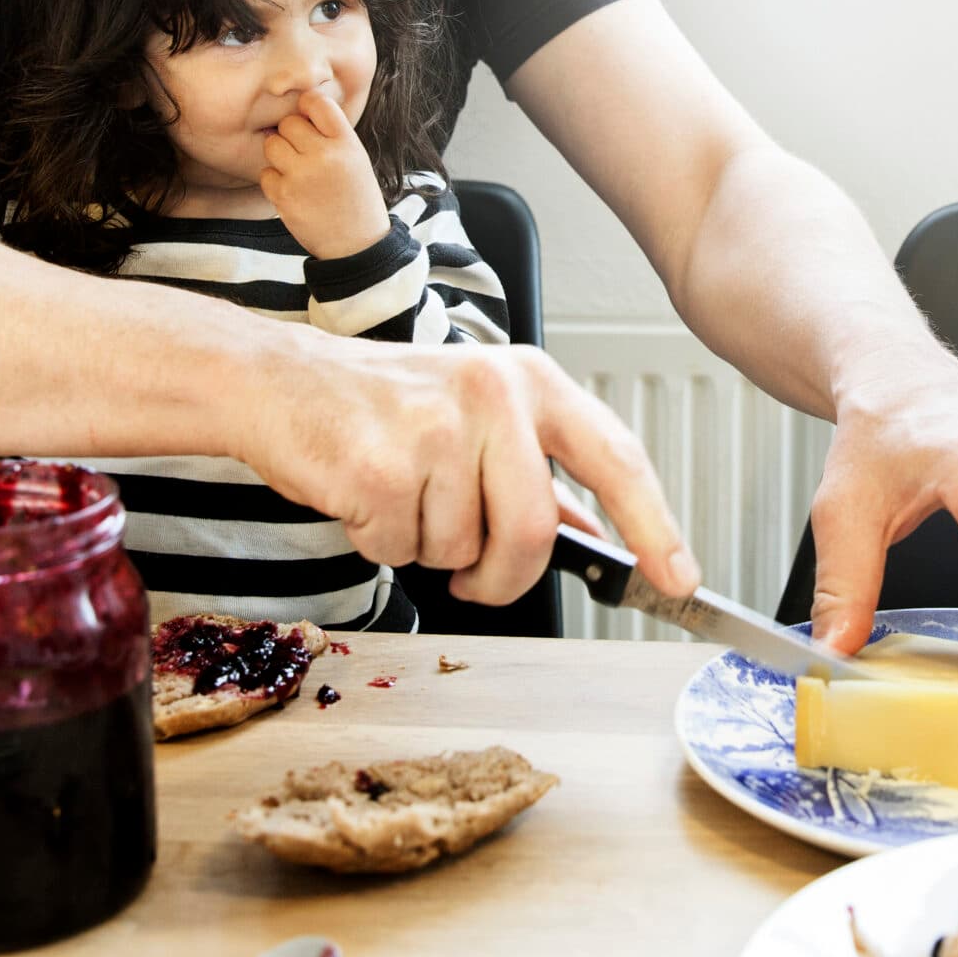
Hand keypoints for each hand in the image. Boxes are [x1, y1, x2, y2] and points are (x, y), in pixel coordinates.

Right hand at [246, 332, 700, 608]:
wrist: (277, 382)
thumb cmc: (380, 403)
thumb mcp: (476, 414)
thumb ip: (539, 471)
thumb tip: (597, 533)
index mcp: (529, 379)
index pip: (616, 457)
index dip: (654, 525)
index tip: (679, 577)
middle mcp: (493, 393)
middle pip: (535, 532)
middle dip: (503, 576)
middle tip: (472, 575)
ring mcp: (436, 427)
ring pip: (465, 550)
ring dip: (432, 551)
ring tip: (401, 497)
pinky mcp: (380, 465)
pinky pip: (404, 552)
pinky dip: (383, 545)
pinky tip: (365, 497)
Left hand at [260, 90, 391, 258]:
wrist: (356, 244)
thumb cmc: (356, 197)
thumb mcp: (357, 158)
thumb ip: (332, 134)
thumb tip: (298, 111)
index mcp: (346, 143)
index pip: (317, 102)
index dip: (308, 105)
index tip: (308, 116)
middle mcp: (324, 156)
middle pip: (288, 123)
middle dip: (292, 134)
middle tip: (303, 151)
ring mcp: (301, 176)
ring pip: (272, 145)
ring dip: (280, 154)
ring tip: (296, 169)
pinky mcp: (283, 197)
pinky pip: (265, 173)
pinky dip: (274, 180)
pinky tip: (292, 189)